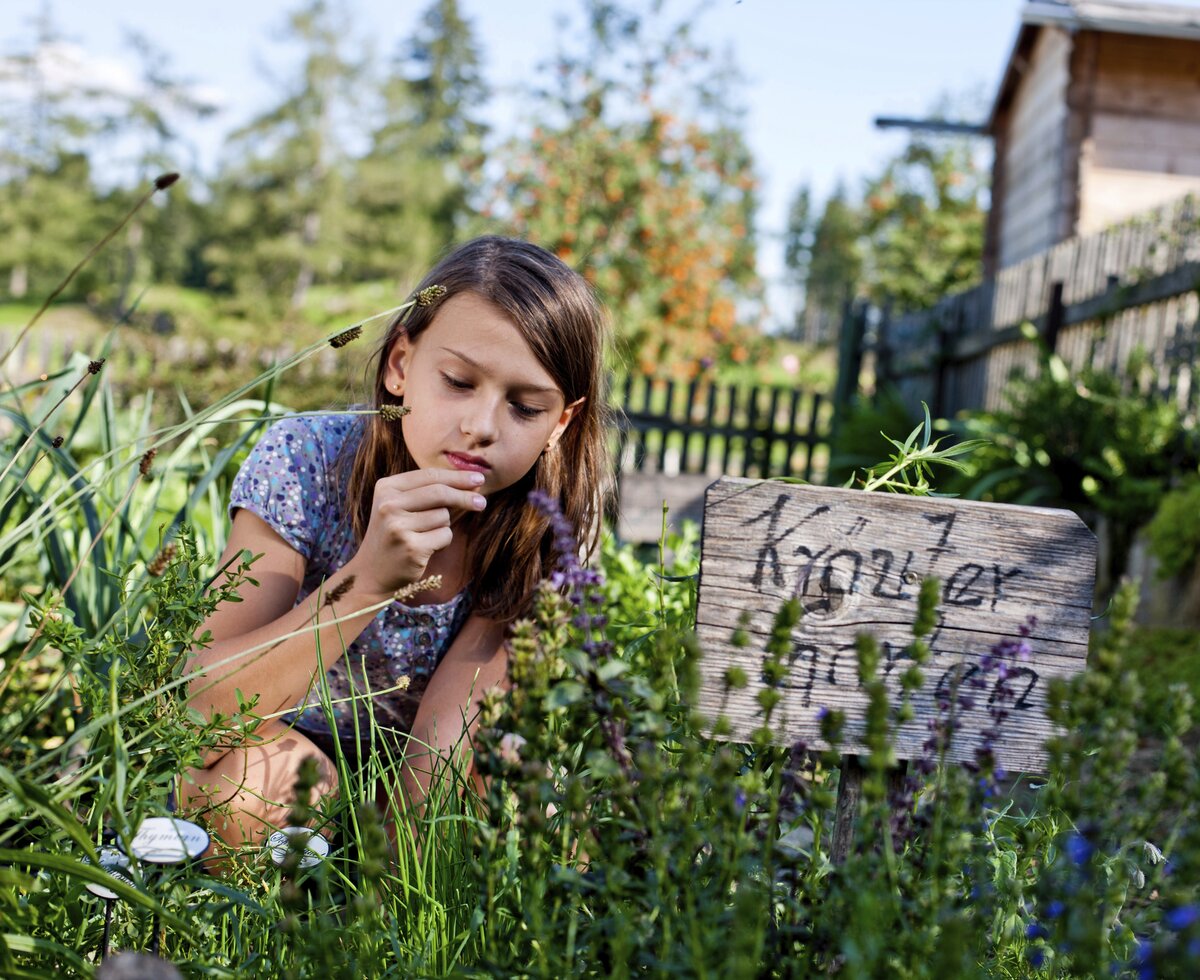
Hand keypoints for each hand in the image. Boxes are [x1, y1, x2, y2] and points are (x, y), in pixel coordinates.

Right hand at [347, 468, 486, 595]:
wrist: (372, 573)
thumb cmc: (396, 535)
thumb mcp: (404, 507)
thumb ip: (433, 493)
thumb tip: (473, 483)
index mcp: (386, 488)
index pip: (429, 476)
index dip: (457, 476)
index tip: (479, 478)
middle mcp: (388, 505)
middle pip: (440, 493)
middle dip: (465, 496)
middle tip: (482, 502)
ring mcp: (398, 526)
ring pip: (444, 516)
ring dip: (444, 526)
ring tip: (424, 535)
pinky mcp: (411, 547)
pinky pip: (445, 536)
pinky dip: (442, 542)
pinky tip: (426, 548)